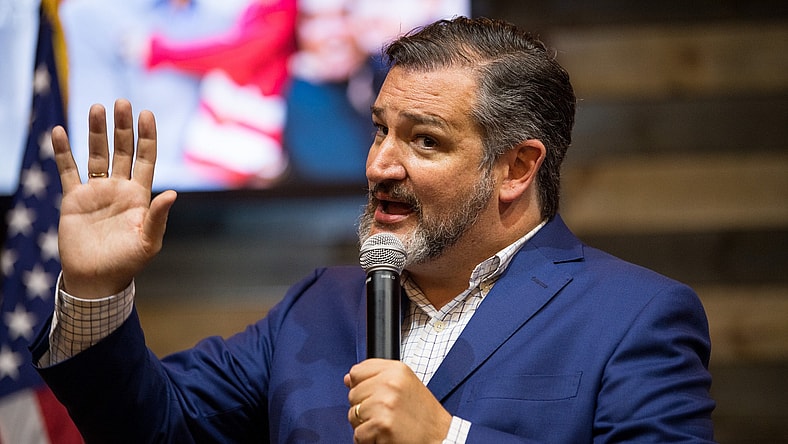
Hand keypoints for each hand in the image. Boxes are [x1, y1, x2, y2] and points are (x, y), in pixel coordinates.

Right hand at [52, 99, 176, 297]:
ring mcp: (96, 191)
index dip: (147, 137)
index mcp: (140, 195)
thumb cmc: (127, 263)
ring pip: (96, 154)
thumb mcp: (148, 242)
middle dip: (122, 127)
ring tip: (96, 107)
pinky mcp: (74, 199)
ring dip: (96, 132)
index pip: (146, 159)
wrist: (96, 279)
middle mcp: (119, 188)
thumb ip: (158, 217)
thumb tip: (174, 193)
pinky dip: (63, 151)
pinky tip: (58, 131)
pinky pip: (67, 170)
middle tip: (121, 102)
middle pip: (122, 150)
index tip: (146, 114)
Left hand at [345, 359, 452, 443]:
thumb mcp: (405, 385)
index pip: (357, 371)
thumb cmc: (423, 415)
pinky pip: (358, 434)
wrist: (440, 438)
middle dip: (364, 408)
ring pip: (352, 415)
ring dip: (365, 425)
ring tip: (386, 425)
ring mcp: (385, 403)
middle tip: (386, 414)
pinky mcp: (382, 424)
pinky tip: (385, 436)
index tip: (375, 395)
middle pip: (352, 395)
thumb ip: (376, 377)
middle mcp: (390, 383)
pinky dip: (368, 440)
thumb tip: (348, 378)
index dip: (362, 386)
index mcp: (396, 370)